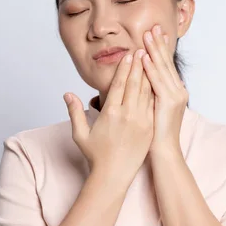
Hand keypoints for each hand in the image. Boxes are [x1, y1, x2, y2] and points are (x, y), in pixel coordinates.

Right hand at [64, 49, 153, 181]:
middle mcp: (128, 115)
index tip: (128, 54)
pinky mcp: (149, 128)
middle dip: (139, 65)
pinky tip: (157, 81)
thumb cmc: (95, 155)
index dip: (124, 68)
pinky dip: (155, 91)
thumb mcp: (80, 134)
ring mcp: (141, 121)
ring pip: (146, 92)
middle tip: (142, 49)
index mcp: (111, 113)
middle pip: (135, 84)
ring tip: (151, 60)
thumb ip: (75, 112)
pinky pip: (153, 105)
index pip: (119, 84)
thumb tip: (67, 94)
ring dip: (149, 74)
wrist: (113, 176)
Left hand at [142, 25, 188, 158]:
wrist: (164, 152)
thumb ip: (150, 93)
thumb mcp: (153, 108)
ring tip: (148, 34)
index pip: (166, 65)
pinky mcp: (168, 103)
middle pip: (166, 62)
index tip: (154, 33)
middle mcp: (178, 91)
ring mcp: (175, 96)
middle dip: (159, 43)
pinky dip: (151, 68)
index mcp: (174, 91)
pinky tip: (144, 57)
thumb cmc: (156, 134)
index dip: (160, 48)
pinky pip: (157, 82)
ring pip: (163, 68)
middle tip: (153, 26)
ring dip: (154, 50)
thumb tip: (141, 80)